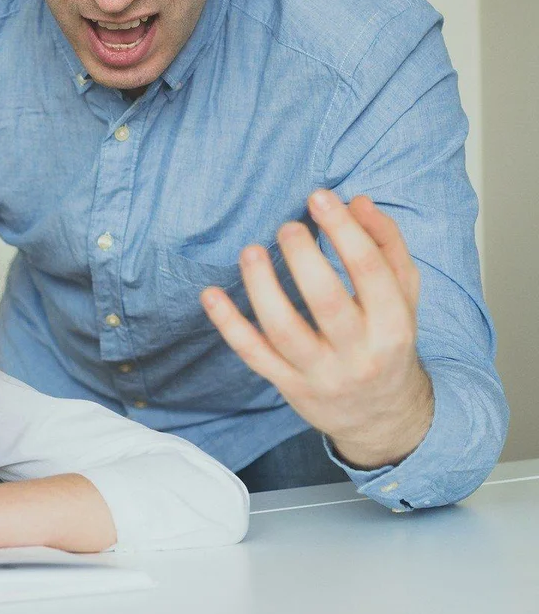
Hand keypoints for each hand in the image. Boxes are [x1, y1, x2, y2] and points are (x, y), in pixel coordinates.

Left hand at [201, 190, 433, 468]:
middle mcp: (358, 353)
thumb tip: (358, 201)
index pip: (371, 273)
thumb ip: (387, 247)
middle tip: (286, 227)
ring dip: (262, 287)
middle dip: (303, 259)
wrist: (382, 416)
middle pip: (327, 302)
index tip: (320, 198)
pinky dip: (229, 324)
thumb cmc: (388, 341)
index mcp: (394, 326)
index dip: (345, 231)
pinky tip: (210, 294)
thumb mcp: (403, 297)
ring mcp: (320, 373)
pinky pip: (253, 354)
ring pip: (284, 330)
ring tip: (250, 251)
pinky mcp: (288, 386)